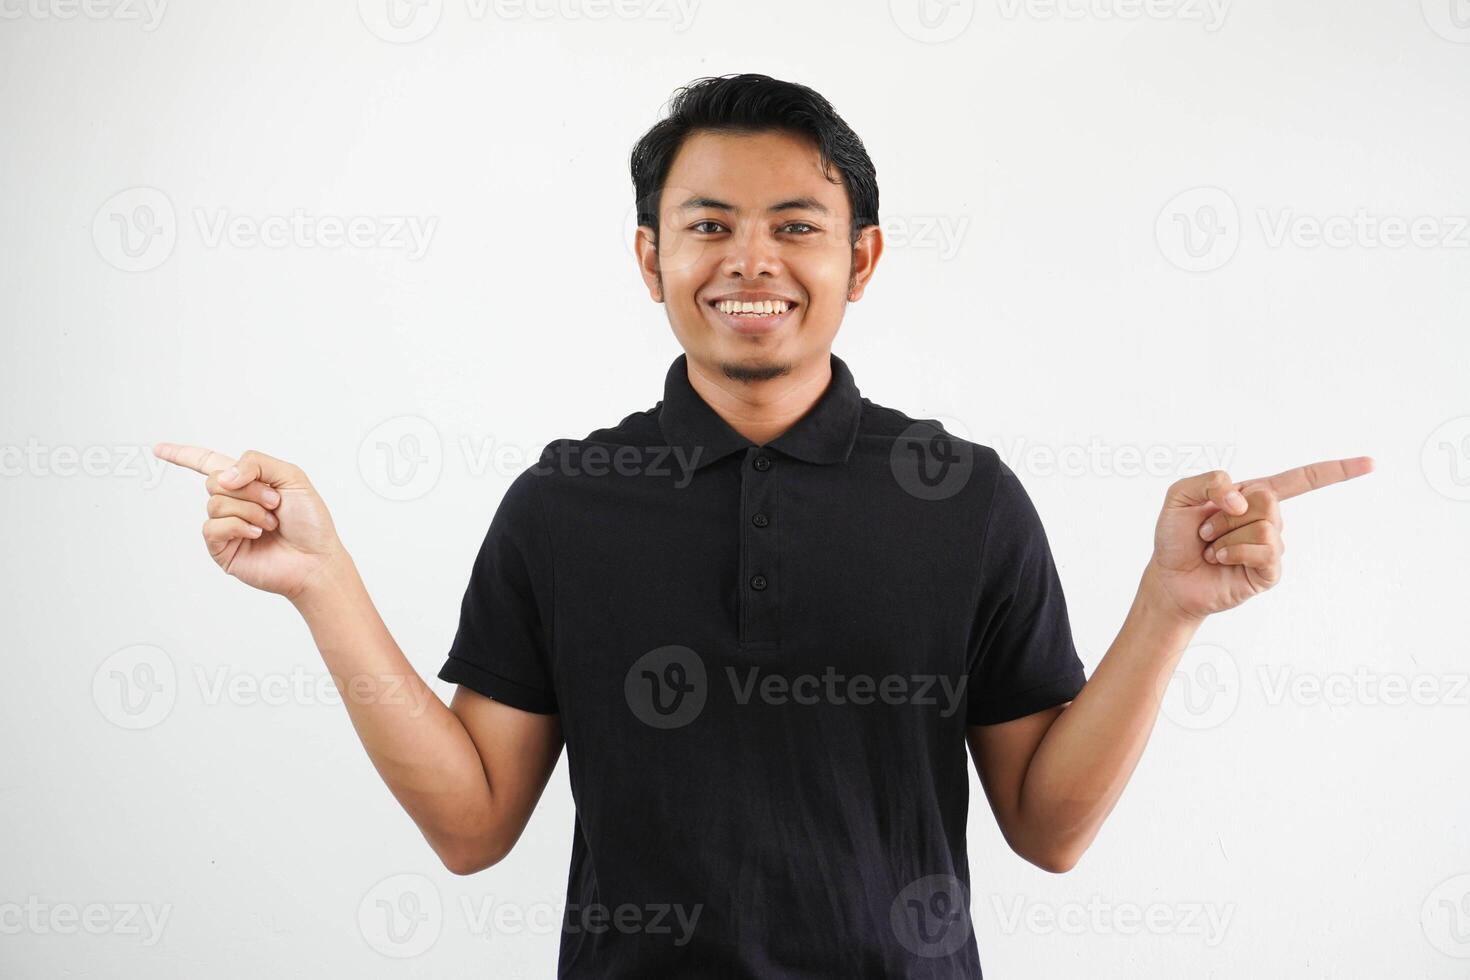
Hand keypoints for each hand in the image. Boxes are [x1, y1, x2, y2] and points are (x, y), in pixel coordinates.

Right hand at [154, 443, 347, 600]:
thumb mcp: (292, 477)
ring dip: (250, 510)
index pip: (208, 463)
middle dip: (249, 489)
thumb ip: (257, 463)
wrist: (316, 559)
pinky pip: (213, 526)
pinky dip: (238, 526)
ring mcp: (225, 527)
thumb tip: (223, 477)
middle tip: (275, 503)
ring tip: (272, 523)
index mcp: (247, 483)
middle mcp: (232, 504)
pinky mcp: (221, 549)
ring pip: (215, 502)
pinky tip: (258, 534)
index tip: (158, 449)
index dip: (183, 455)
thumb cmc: (310, 521)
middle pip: (215, 480)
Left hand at [1145, 456, 1374, 622]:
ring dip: (1226, 535)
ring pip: (1265, 526)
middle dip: (1227, 512)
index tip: (1372, 463)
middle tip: (1207, 529)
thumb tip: (1243, 498)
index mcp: (1253, 495)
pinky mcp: (1270, 572)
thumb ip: (1209, 481)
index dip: (1336, 471)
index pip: (1302, 479)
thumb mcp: (1180, 496)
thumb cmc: (1176, 537)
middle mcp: (1269, 519)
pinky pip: (1266, 550)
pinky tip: (1221, 558)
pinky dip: (1235, 551)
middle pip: (1269, 499)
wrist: (1169, 577)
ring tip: (1212, 546)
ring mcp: (1272, 547)